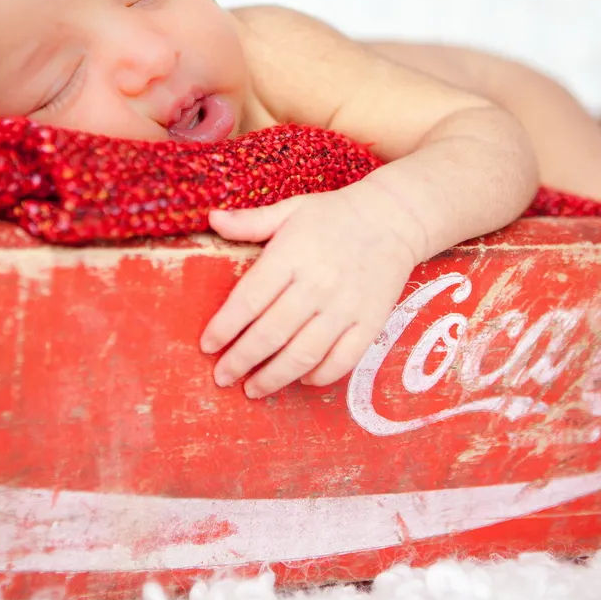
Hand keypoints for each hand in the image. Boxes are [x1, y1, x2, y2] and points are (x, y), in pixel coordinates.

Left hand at [200, 185, 420, 397]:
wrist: (393, 218)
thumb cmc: (334, 215)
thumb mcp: (290, 209)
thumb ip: (251, 221)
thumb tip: (213, 219)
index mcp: (292, 255)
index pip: (249, 299)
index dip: (224, 327)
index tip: (207, 346)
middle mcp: (317, 285)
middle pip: (271, 334)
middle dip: (241, 360)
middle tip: (222, 377)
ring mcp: (346, 307)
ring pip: (303, 355)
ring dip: (274, 377)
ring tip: (252, 389)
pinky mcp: (370, 322)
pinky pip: (342, 360)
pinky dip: (319, 376)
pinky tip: (300, 379)